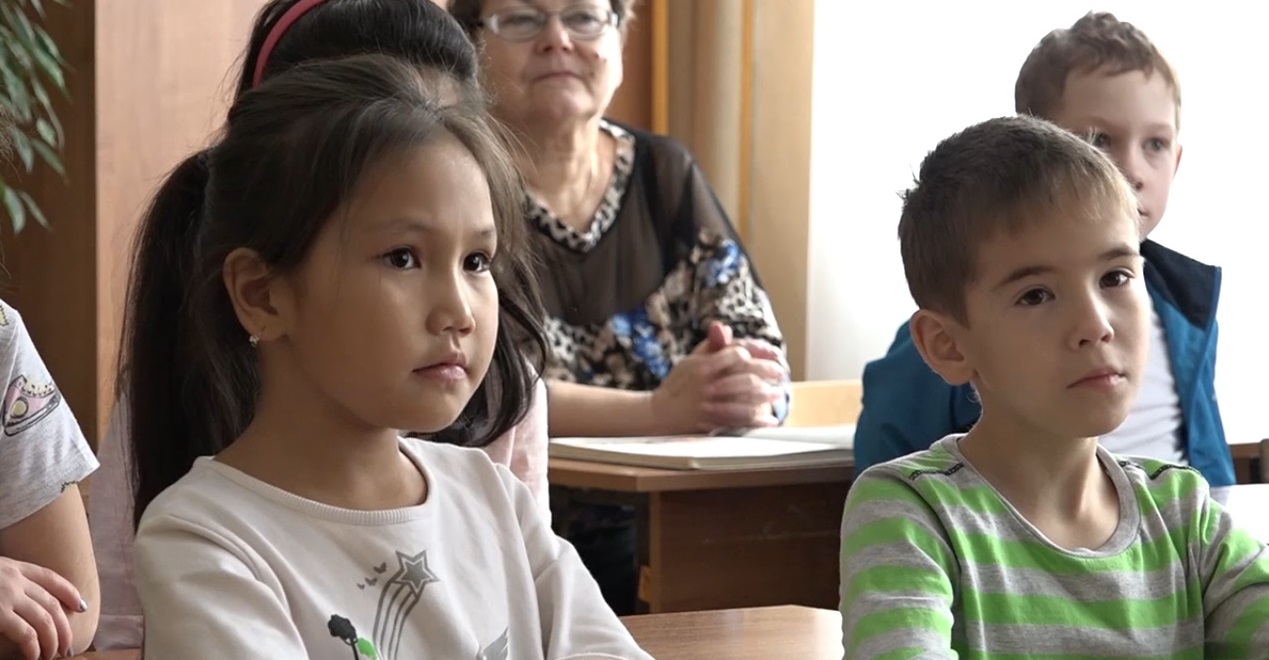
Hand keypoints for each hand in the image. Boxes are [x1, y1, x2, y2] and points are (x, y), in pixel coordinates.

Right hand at [0, 557, 82, 659]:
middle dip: (64, 627)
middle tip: (67, 646)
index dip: (70, 592)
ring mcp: (7, 595)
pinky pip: (27, 633)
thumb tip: (21, 602)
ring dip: (52, 641)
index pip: (51, 578)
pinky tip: (33, 656)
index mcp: (13, 566)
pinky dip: (34, 647)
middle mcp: (15, 579)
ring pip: (45, 620)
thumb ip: (5, 581)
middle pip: (52, 603)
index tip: (82, 606)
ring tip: (51, 655)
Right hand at [651, 322, 787, 432]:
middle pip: (746, 376)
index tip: (770, 356)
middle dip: (769, 373)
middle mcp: (707, 384)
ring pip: (746, 399)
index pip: (737, 353)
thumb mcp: (691, 360)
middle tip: (781, 374)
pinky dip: (758, 420)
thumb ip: (711, 345)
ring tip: (777, 394)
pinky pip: (740, 421)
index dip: (757, 353)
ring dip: (767, 396)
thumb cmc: (679, 384)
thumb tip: (723, 328)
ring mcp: (710, 404)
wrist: (659, 414)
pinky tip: (769, 420)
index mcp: (703, 364)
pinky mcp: (711, 422)